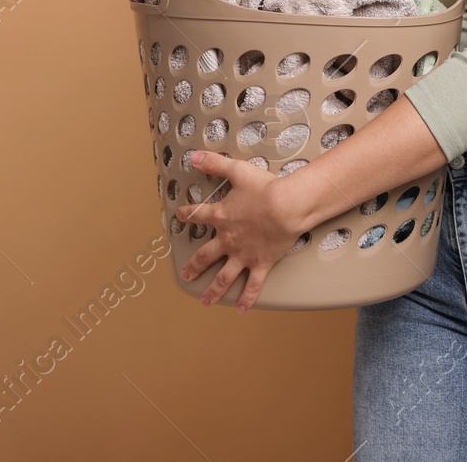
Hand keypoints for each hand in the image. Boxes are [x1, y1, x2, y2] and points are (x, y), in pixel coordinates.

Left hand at [176, 151, 304, 311]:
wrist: (286, 207)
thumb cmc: (265, 189)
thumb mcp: (237, 171)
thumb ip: (215, 163)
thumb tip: (194, 156)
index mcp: (222, 217)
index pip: (199, 215)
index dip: (188, 215)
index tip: (180, 216)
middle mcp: (228, 240)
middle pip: (205, 255)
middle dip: (194, 265)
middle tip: (185, 275)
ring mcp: (243, 255)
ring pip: (224, 276)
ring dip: (213, 289)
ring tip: (204, 300)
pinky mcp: (260, 263)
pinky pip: (252, 285)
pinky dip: (247, 298)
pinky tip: (240, 309)